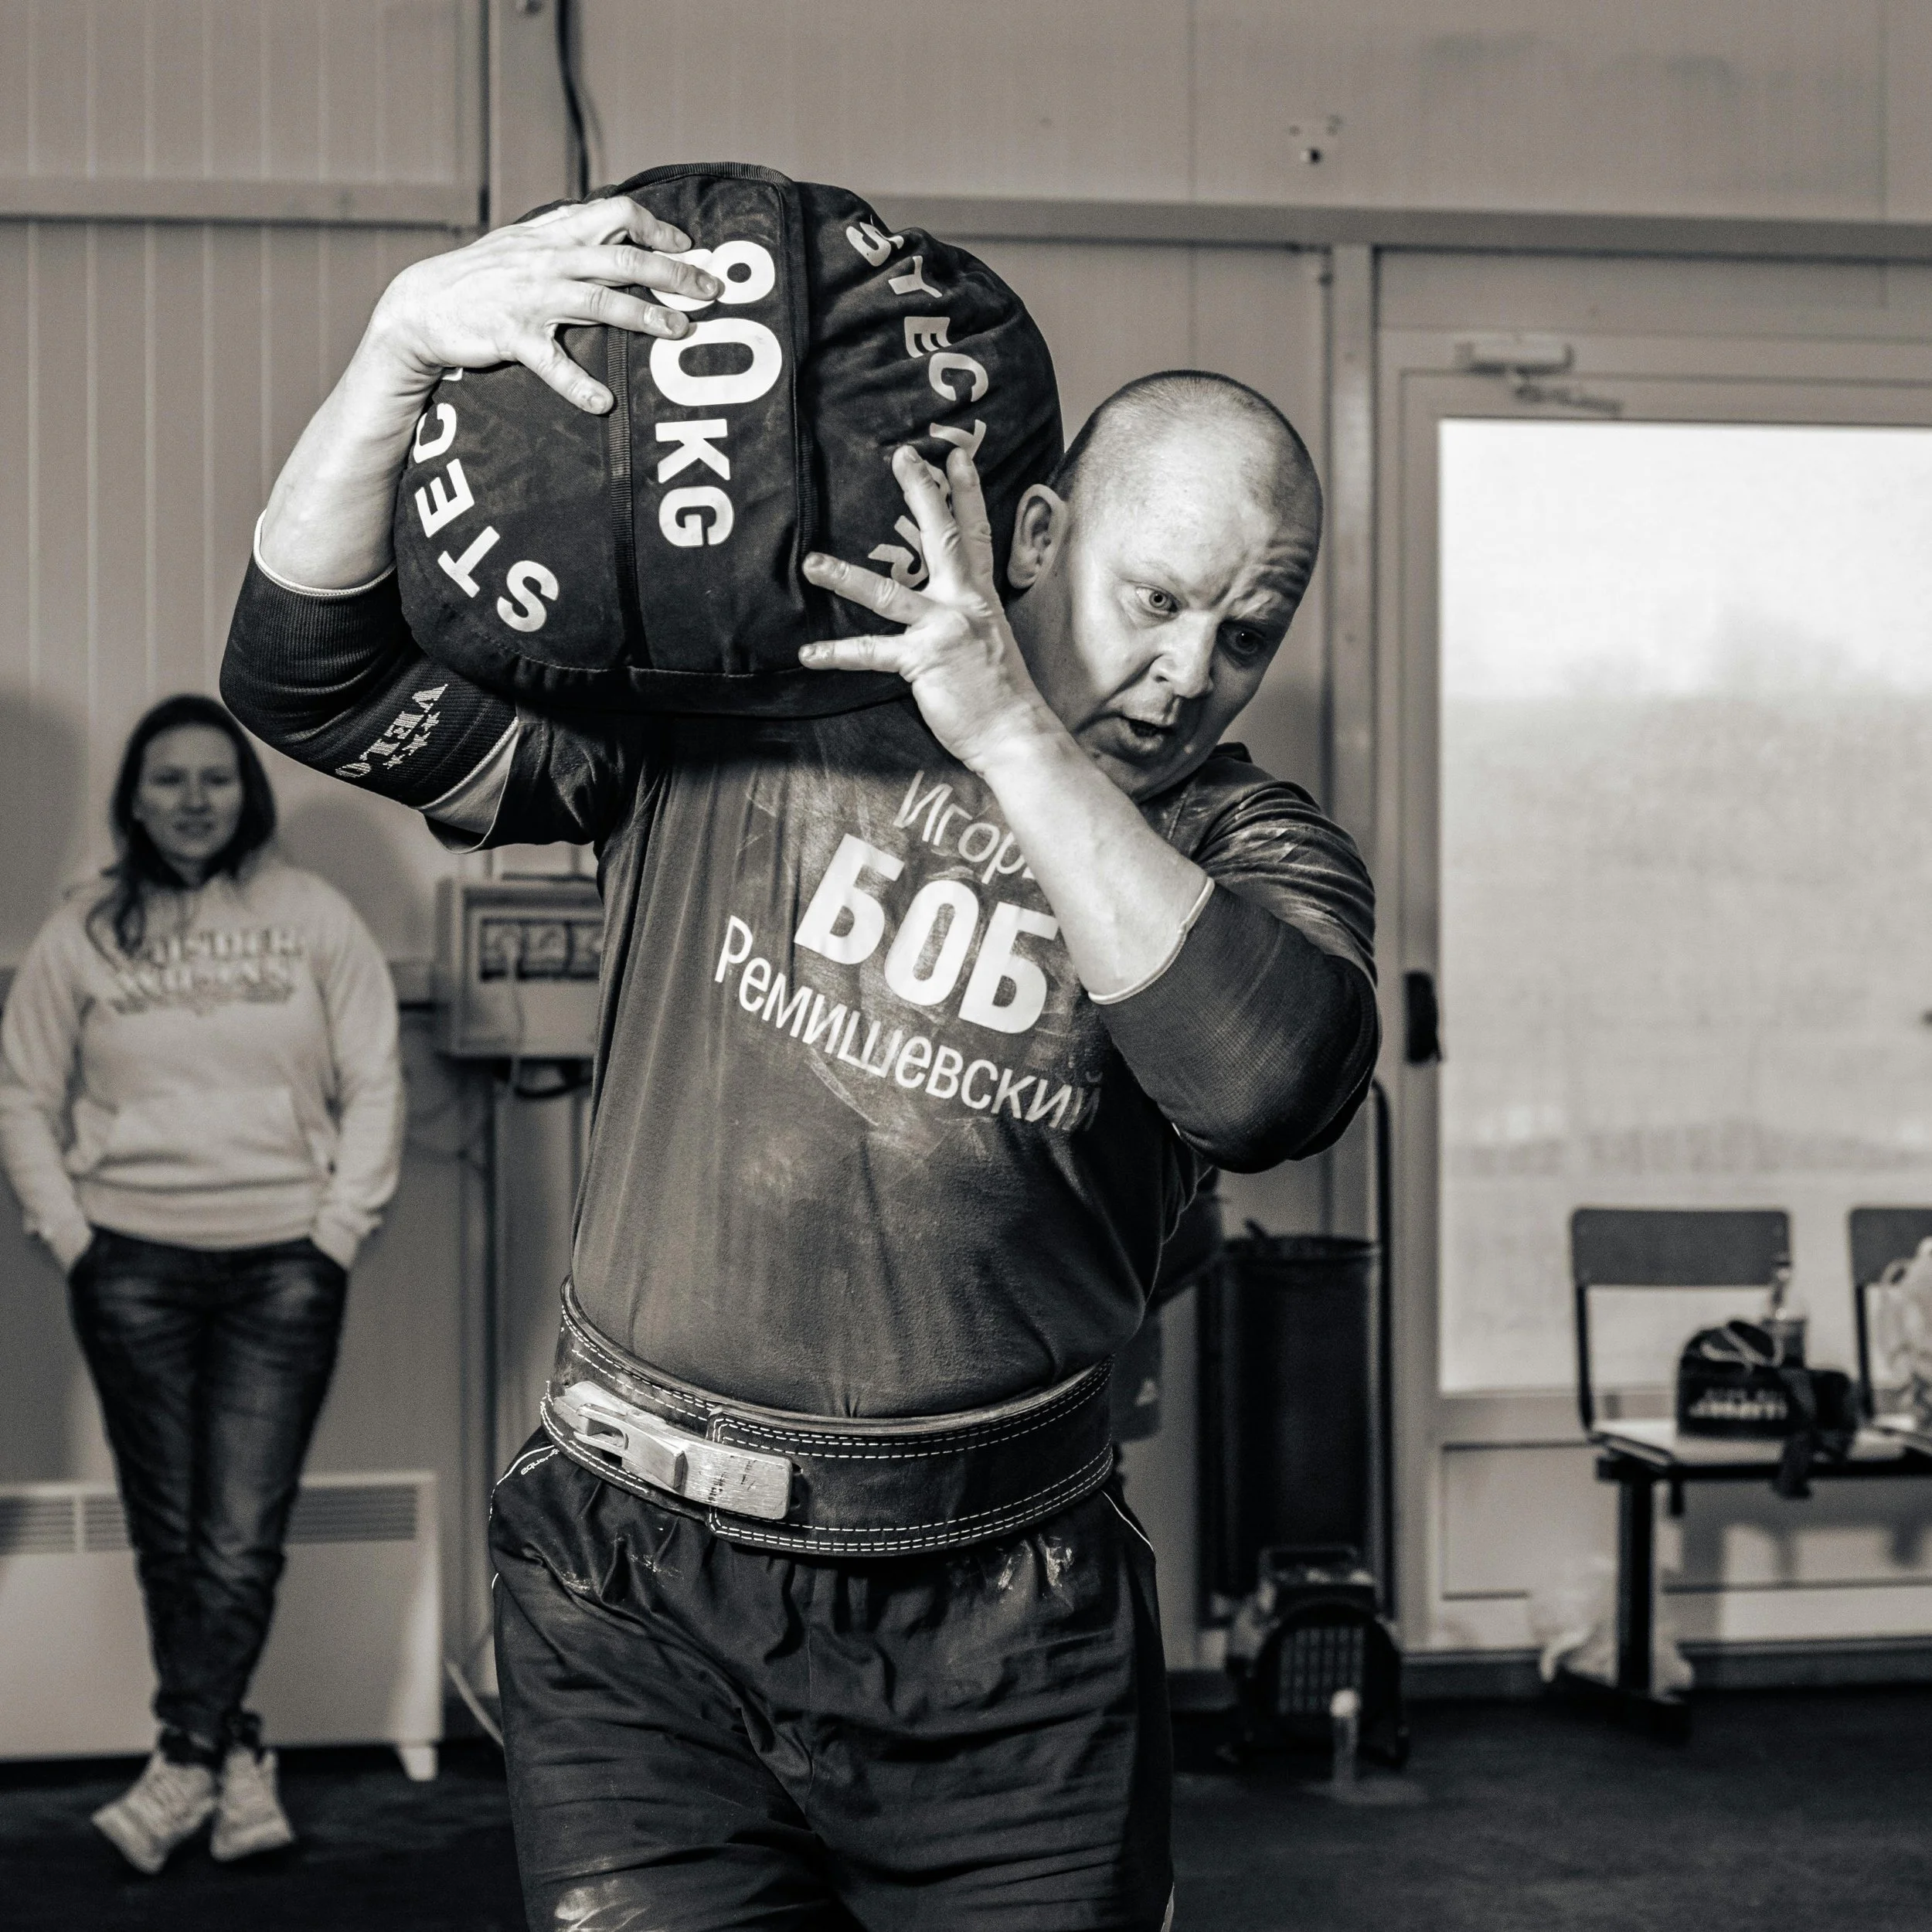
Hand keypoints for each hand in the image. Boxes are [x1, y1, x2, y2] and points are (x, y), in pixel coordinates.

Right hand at [363, 197, 724, 413]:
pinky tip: (603, 403)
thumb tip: (616, 232)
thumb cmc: (483, 278)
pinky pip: (551, 363)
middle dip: (672, 274)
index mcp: (552, 235)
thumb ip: (567, 237)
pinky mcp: (511, 335)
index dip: (655, 229)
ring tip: (680, 332)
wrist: (421, 305)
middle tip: (711, 291)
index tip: (689, 248)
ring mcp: (529, 297)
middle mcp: (546, 260)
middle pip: (621, 258)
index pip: (614, 214)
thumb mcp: (524, 245)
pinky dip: (578, 385)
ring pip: (598, 302)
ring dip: (643, 317)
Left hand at [801, 446, 1057, 774]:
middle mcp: (963, 604)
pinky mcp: (921, 660)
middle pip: (942, 537)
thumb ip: (965, 619)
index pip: (976, 535)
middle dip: (922, 494)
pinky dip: (837, 653)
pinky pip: (870, 653)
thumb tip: (941, 610)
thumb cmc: (1000, 694)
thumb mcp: (989, 642)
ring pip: (887, 592)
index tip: (956, 457)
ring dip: (846, 577)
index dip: (966, 494)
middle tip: (902, 457)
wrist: (1013, 732)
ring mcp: (942, 629)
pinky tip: (808, 654)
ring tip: (811, 563)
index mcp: (980, 598)